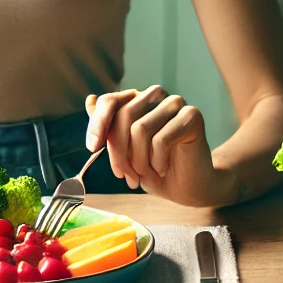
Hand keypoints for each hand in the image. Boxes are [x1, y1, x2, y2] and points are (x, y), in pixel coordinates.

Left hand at [84, 87, 233, 207]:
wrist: (188, 187)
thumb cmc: (154, 168)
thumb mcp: (124, 149)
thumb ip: (107, 126)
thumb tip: (90, 100)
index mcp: (137, 99)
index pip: (109, 101)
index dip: (97, 124)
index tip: (92, 148)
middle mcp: (155, 95)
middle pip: (124, 116)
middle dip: (119, 152)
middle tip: (125, 176)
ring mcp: (175, 103)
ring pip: (140, 129)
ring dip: (138, 161)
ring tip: (144, 175)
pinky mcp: (192, 116)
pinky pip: (161, 139)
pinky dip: (156, 162)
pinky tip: (162, 169)